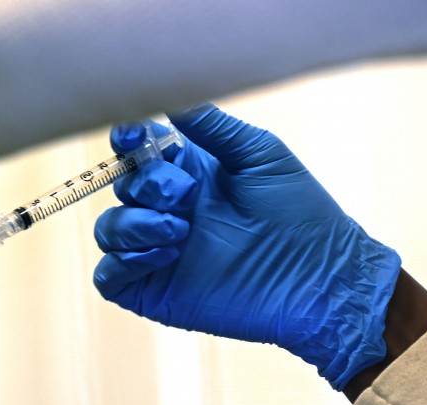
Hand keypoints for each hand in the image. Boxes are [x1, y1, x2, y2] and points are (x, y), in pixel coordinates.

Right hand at [93, 104, 400, 388]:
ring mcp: (154, 250)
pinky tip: (165, 256)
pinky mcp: (151, 289)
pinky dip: (124, 262)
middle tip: (187, 197)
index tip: (133, 136)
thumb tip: (169, 92)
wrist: (318, 278)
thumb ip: (211, 125)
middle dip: (148, 185)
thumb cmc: (298, 212)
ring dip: (135, 225)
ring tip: (179, 232)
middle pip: (122, 185)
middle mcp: (164, 209)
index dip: (126, 139)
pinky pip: (109, 275)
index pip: (135, 149)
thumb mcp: (258, 154)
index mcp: (184, 173)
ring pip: (108, 229)